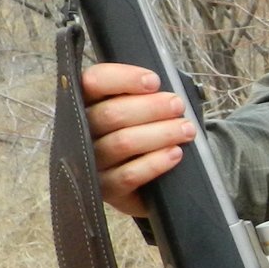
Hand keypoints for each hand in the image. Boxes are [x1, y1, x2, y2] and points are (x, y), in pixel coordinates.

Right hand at [80, 61, 195, 216]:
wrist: (147, 182)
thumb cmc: (144, 134)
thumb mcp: (141, 110)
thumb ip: (144, 94)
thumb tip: (167, 82)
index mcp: (88, 103)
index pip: (93, 81)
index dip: (124, 78)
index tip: (154, 81)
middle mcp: (81, 131)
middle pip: (111, 114)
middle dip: (151, 107)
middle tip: (178, 105)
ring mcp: (91, 163)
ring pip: (122, 143)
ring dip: (160, 133)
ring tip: (186, 129)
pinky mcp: (106, 189)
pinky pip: (129, 175)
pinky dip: (155, 162)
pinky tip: (175, 153)